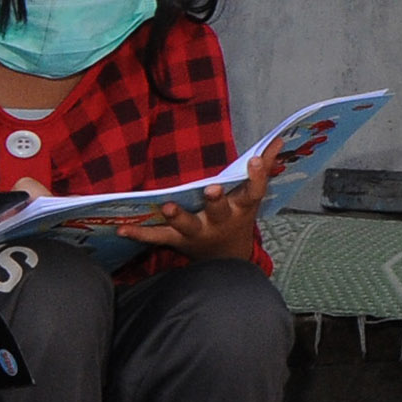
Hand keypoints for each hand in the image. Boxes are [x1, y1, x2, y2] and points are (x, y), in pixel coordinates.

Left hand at [114, 150, 282, 263]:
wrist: (226, 261)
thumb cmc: (238, 218)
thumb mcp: (252, 196)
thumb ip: (263, 169)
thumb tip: (279, 140)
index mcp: (241, 209)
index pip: (253, 192)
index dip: (257, 176)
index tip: (256, 158)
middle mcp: (220, 222)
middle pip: (219, 211)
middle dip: (216, 200)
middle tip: (212, 189)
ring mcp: (198, 233)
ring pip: (188, 225)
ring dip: (177, 216)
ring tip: (165, 206)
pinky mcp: (177, 240)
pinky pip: (158, 237)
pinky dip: (140, 234)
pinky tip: (122, 228)